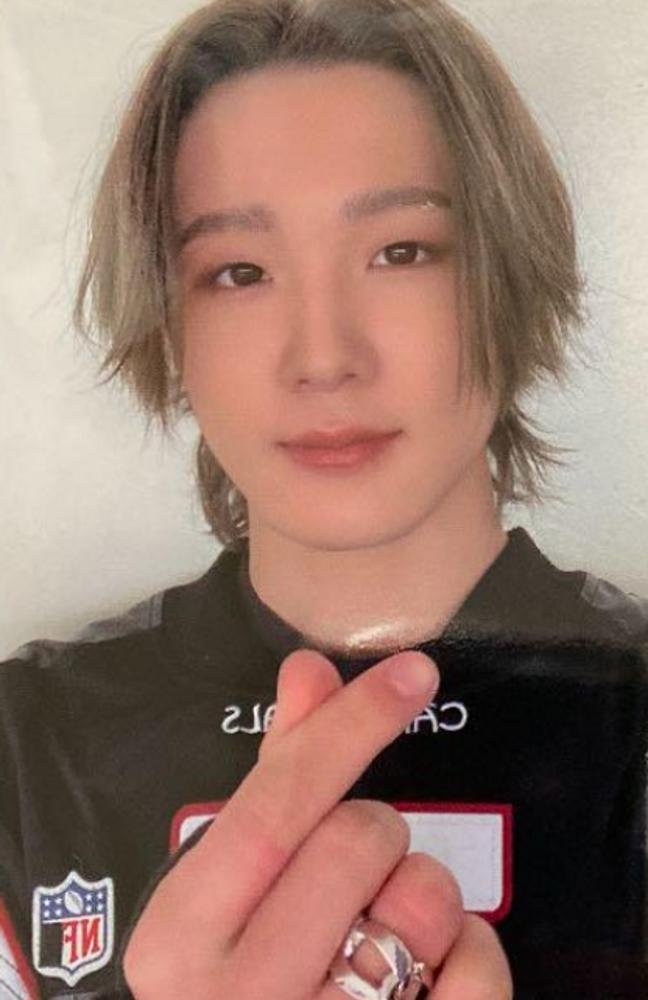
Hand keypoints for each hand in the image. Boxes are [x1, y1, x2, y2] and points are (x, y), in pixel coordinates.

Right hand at [123, 648, 512, 998]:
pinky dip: (473, 948)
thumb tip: (308, 668)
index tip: (412, 673)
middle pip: (356, 839)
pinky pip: (476, 973)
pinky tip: (432, 967)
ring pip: (420, 901)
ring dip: (424, 891)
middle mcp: (238, 997)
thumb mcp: (232, 886)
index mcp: (181, 935)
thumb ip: (273, 776)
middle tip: (358, 872)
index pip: (275, 806)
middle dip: (378, 831)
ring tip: (385, 924)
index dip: (348, 728)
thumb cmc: (239, 976)